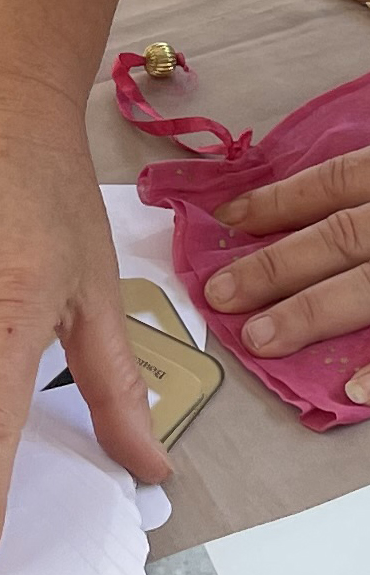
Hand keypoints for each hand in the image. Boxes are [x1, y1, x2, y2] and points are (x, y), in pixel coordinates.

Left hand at [208, 151, 369, 400]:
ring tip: (259, 340)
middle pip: (342, 238)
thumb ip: (365, 188)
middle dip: (276, 267)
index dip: (278, 202)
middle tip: (219, 295)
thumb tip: (297, 205)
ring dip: (312, 315)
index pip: (336, 182)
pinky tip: (351, 392)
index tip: (225, 219)